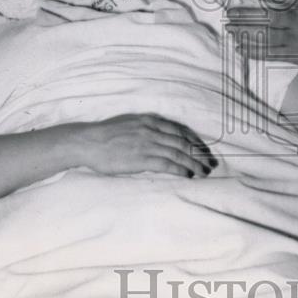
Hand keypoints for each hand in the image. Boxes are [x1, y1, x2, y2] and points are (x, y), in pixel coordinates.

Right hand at [66, 114, 216, 178]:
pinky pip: (166, 164)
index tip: (203, 149)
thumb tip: (159, 137)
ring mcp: (147, 144)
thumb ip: (146, 128)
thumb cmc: (105, 135)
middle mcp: (152, 130)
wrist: (88, 142)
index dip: (194, 141)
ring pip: (178, 154)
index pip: (179, 130)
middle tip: (209, 163)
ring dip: (193, 164)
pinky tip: (187, 176)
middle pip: (183, 142)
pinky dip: (179, 170)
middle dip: (198, 153)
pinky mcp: (142, 158)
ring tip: (202, 172)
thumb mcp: (130, 123)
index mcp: (149, 121)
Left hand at [227, 0, 297, 66]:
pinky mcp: (295, 57)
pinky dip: (253, 52)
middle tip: (229, 13)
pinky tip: (240, 47)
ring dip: (246, 34)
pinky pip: (270, 54)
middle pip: (270, 19)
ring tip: (230, 29)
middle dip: (247, 16)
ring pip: (267, 37)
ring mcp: (297, 41)